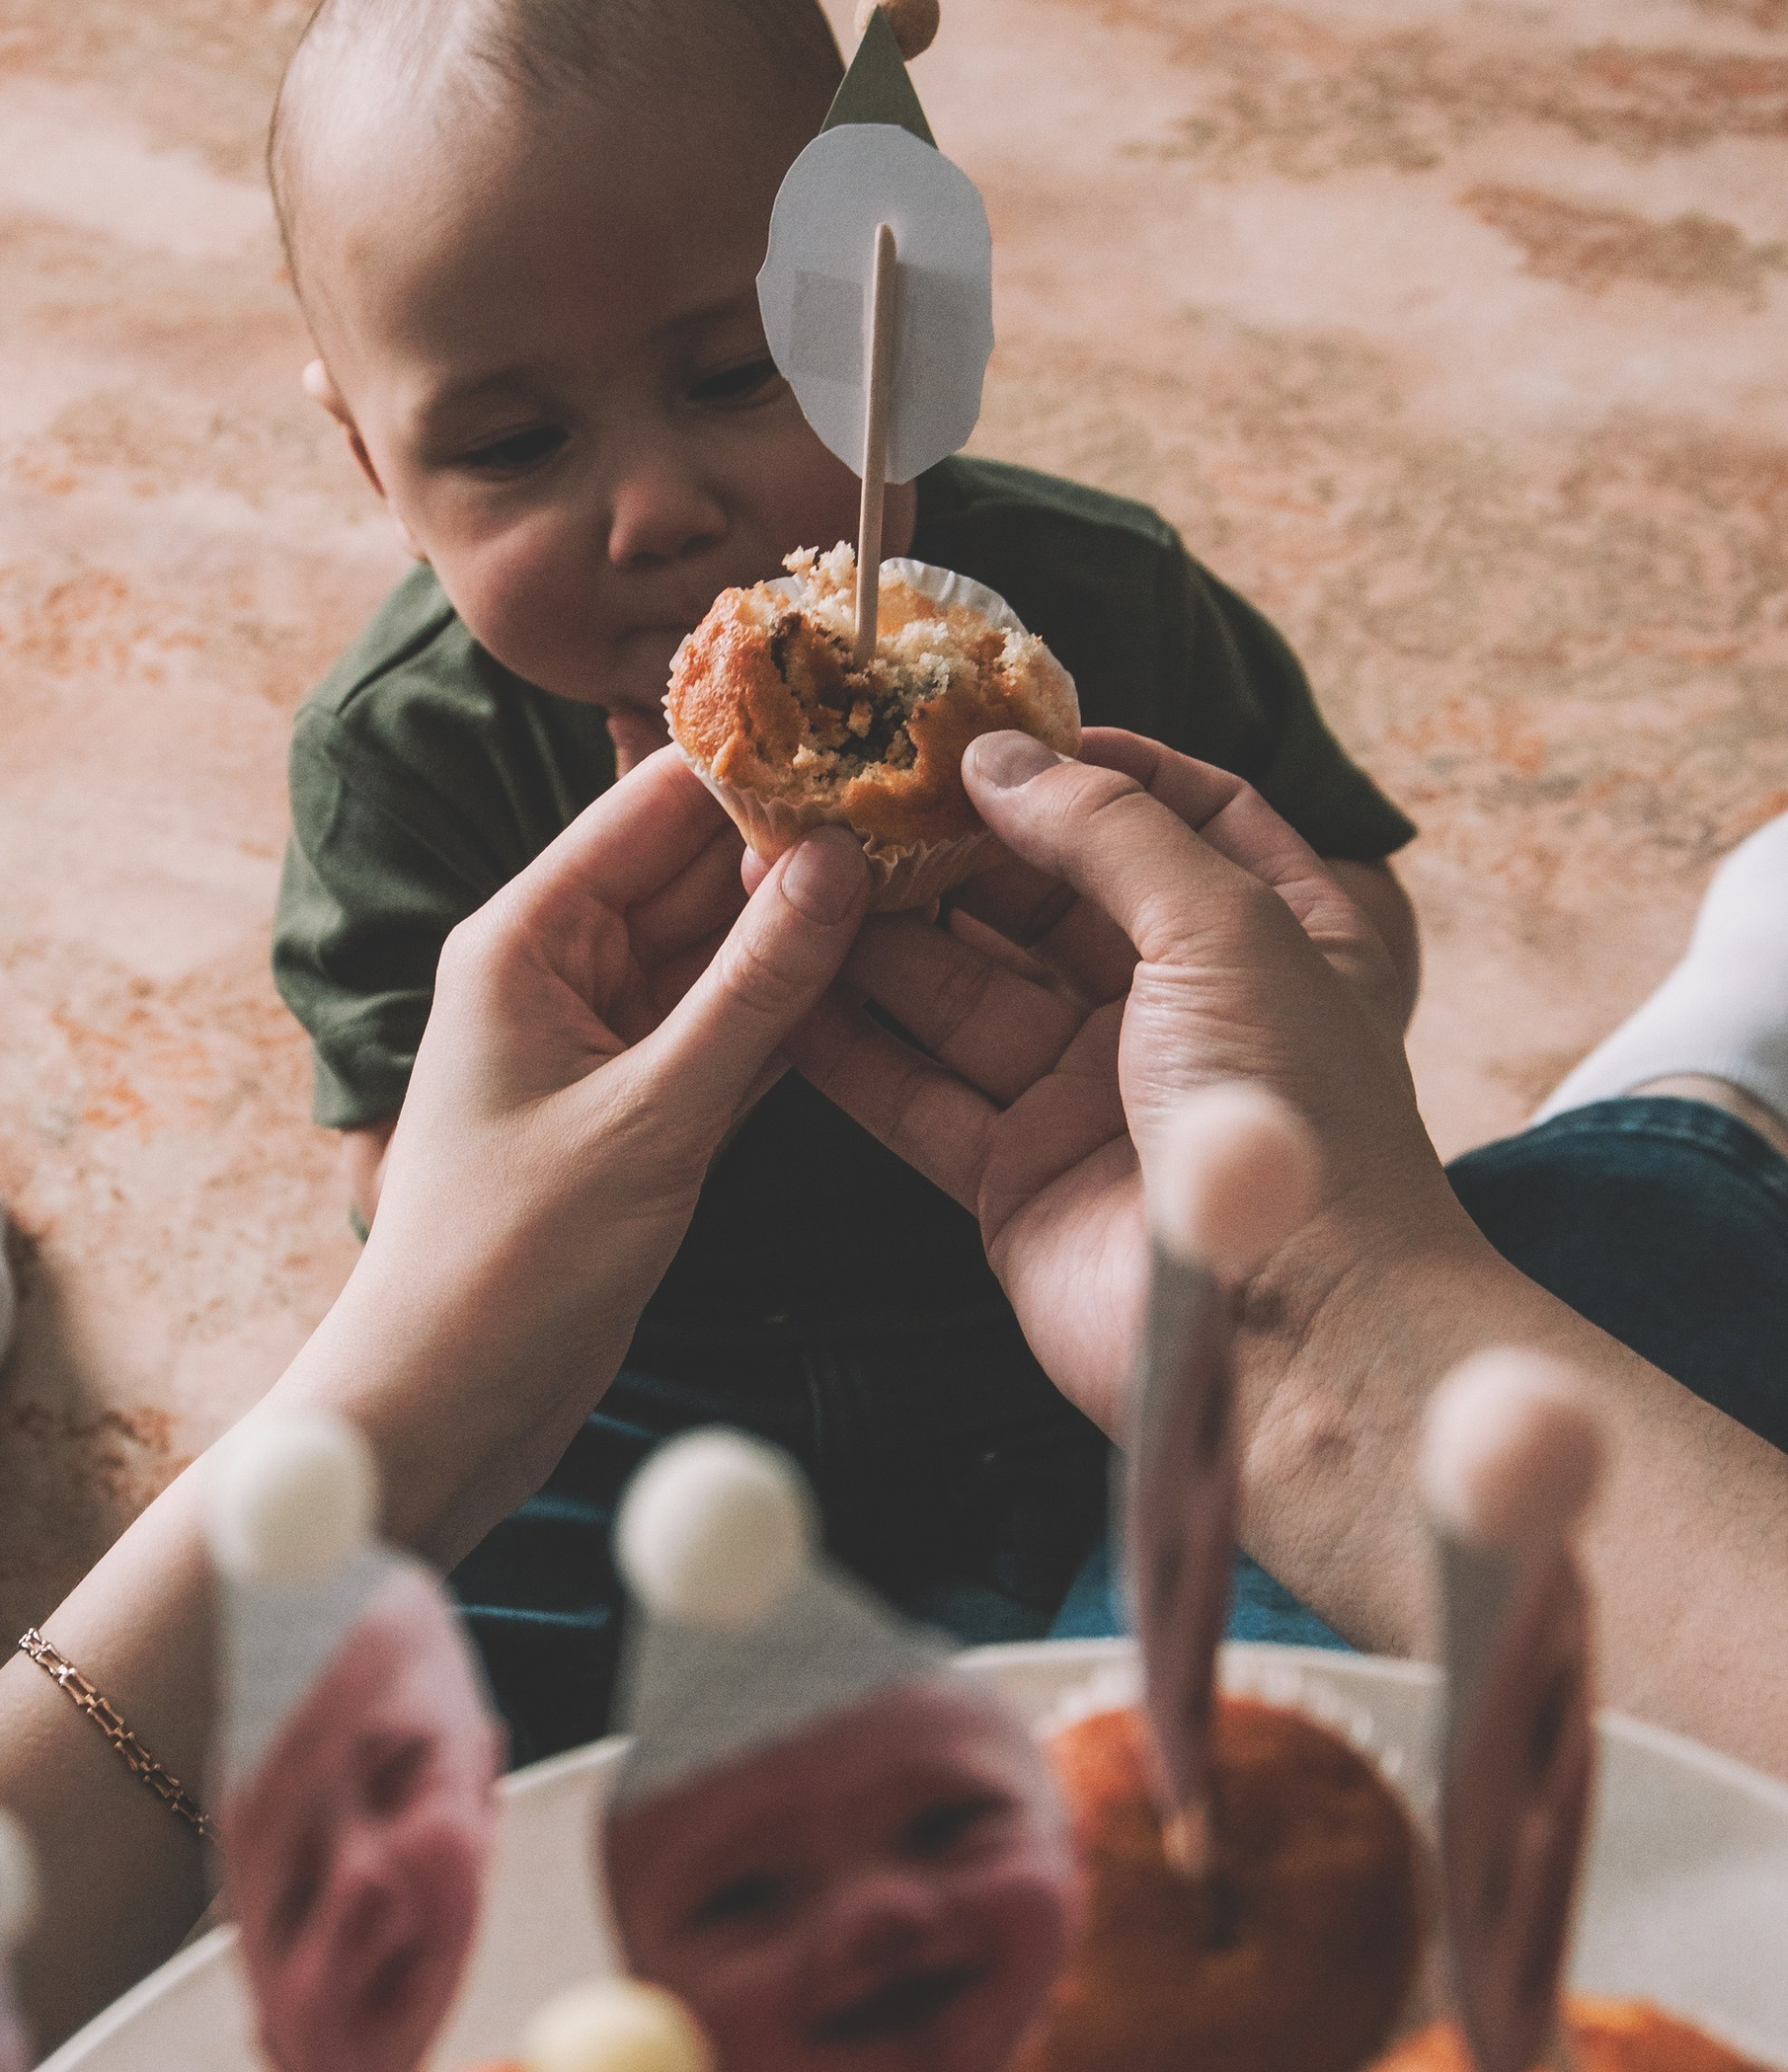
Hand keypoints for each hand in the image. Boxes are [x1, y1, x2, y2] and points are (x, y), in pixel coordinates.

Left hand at [306, 749, 867, 1553]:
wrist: (443, 1409)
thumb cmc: (507, 1264)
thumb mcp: (650, 1117)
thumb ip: (753, 992)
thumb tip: (839, 865)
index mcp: (524, 940)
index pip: (652, 812)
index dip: (757, 771)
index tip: (867, 737)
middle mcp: (558, 972)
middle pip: (694, 875)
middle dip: (798, 846)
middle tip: (926, 807)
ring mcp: (600, 1044)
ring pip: (721, 957)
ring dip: (807, 930)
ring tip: (927, 877)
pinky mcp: (637, 1114)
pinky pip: (725, 1033)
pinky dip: (790, 1014)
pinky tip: (880, 977)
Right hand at [787, 728, 1461, 1434]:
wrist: (1290, 1334)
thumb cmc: (1289, 1115)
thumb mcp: (1222, 927)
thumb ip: (1107, 830)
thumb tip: (1000, 758)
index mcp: (1274, 938)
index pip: (1190, 817)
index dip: (1103, 769)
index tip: (1004, 737)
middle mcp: (1183, 1012)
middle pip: (1050, 904)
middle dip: (955, 851)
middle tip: (849, 796)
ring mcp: (1094, 1097)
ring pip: (969, 992)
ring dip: (882, 937)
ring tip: (789, 870)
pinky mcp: (1019, 1178)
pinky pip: (922, 1095)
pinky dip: (853, 1048)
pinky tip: (781, 989)